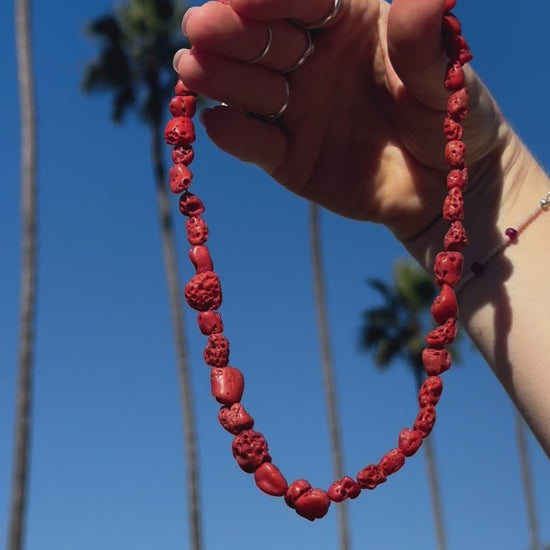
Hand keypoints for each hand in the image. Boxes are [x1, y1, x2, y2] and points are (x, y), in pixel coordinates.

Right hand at [174, 0, 507, 240]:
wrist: (444, 183)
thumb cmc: (449, 116)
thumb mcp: (443, 75)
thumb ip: (423, 40)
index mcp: (346, 24)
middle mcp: (312, 63)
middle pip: (265, 41)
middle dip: (233, 32)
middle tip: (200, 28)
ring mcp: (297, 111)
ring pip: (252, 90)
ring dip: (222, 79)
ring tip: (192, 68)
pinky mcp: (290, 157)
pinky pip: (260, 144)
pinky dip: (239, 136)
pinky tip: (217, 123)